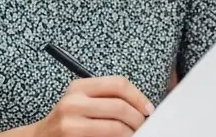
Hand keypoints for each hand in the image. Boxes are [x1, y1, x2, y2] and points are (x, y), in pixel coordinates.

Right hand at [33, 76, 153, 136]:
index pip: (118, 84)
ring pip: (115, 126)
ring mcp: (71, 123)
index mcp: (80, 87)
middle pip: (119, 106)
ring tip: (135, 135)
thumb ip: (105, 99)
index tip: (148, 109)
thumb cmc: (66, 121)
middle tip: (144, 126)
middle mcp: (74, 102)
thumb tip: (141, 107)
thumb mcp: (81, 102)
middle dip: (138, 119)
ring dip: (131, 133)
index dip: (138, 97)